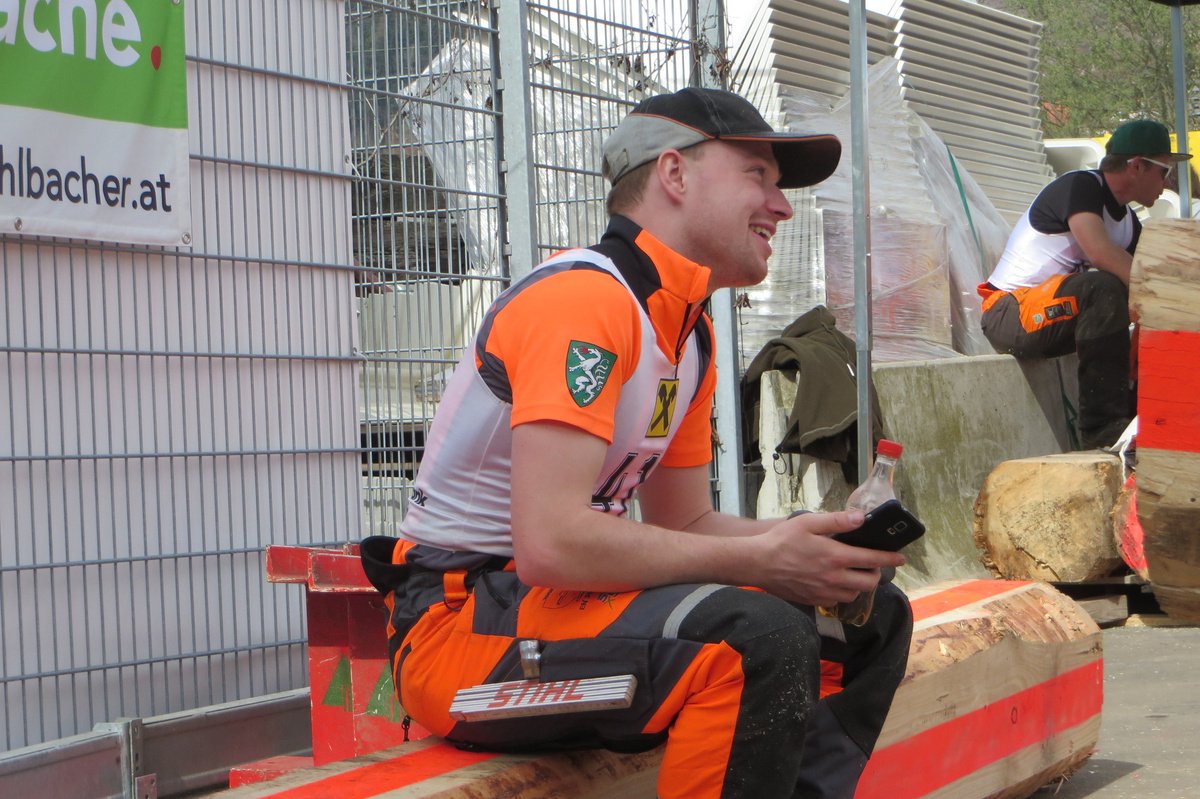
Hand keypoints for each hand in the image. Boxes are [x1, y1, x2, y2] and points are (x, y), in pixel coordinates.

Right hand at [750, 511, 905, 605]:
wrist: (758, 564)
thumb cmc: (781, 541)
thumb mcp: (808, 523)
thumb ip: (837, 521)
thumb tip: (861, 518)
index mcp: (836, 556)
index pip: (873, 559)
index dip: (890, 558)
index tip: (901, 558)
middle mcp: (834, 577)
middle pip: (870, 582)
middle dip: (877, 573)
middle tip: (873, 564)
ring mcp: (825, 592)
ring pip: (855, 593)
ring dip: (860, 584)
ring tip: (854, 573)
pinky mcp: (815, 600)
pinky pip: (838, 600)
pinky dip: (844, 592)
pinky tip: (836, 582)